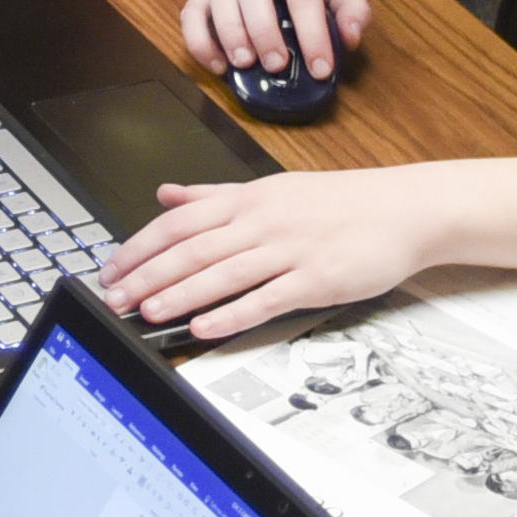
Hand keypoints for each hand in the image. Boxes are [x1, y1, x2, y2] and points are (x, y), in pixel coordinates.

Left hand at [96, 164, 441, 344]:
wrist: (405, 209)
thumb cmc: (342, 202)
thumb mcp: (272, 189)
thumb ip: (214, 195)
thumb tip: (167, 193)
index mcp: (249, 199)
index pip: (180, 221)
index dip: (140, 246)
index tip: (111, 267)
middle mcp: (264, 221)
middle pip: (192, 247)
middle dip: (148, 274)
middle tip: (115, 296)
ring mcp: (290, 249)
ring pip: (223, 272)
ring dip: (180, 293)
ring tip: (147, 311)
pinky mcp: (316, 278)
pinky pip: (267, 298)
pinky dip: (233, 313)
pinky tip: (206, 327)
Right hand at [176, 0, 367, 77]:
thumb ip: (352, 6)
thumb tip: (349, 41)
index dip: (313, 35)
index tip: (321, 69)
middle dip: (263, 32)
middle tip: (277, 65)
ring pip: (218, 1)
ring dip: (229, 36)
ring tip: (244, 64)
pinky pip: (191, 14)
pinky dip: (199, 42)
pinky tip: (218, 65)